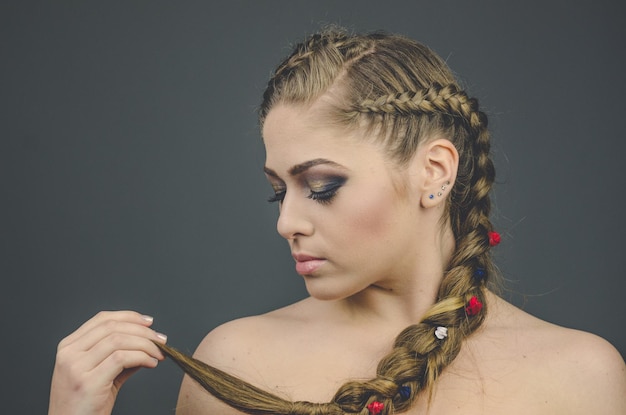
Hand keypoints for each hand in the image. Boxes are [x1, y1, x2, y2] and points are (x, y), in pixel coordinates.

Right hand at [48, 310, 166, 414]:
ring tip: (158, 353)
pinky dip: (142, 357)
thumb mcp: (98, 374)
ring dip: (145, 344)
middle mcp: (69, 354)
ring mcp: (76, 367)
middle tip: (160, 339)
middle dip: (142, 330)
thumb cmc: (84, 406)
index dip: (129, 316)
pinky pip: (121, 359)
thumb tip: (146, 343)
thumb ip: (118, 356)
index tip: (149, 322)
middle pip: (112, 327)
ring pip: (119, 340)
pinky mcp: (88, 382)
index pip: (102, 319)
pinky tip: (151, 364)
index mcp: (69, 347)